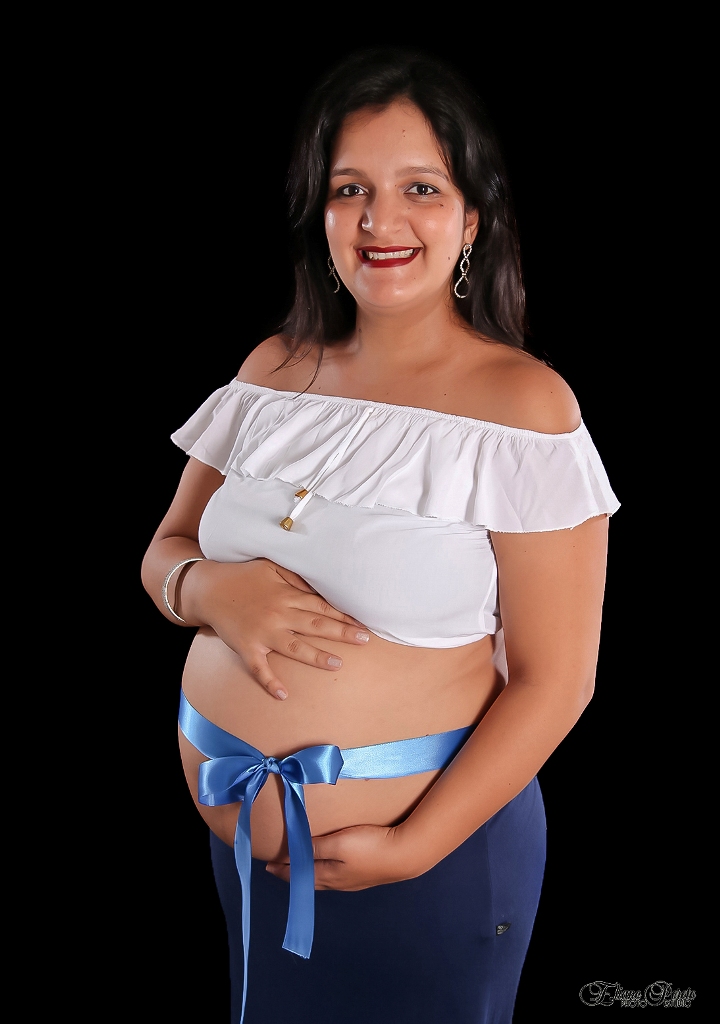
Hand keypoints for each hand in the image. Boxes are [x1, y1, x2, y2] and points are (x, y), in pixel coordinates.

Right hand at [182, 558, 370, 699]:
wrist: (208, 589)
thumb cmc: (242, 577)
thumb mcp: (271, 567)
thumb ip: (296, 578)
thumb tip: (319, 588)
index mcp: (286, 595)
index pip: (321, 606)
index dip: (343, 615)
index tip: (362, 623)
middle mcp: (278, 615)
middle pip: (315, 625)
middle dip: (341, 633)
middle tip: (364, 640)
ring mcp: (263, 633)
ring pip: (295, 647)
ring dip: (317, 657)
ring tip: (337, 664)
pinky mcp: (246, 648)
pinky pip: (259, 668)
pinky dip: (270, 682)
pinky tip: (283, 695)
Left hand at [265, 823, 420, 890]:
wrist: (405, 855)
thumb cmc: (369, 847)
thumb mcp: (339, 842)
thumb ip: (315, 846)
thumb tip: (290, 853)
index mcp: (329, 875)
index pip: (299, 874)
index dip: (283, 870)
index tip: (268, 866)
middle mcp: (339, 882)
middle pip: (310, 880)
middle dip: (293, 875)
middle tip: (279, 869)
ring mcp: (353, 881)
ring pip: (324, 880)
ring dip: (309, 875)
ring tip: (302, 869)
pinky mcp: (366, 876)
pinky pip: (336, 878)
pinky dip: (324, 874)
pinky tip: (331, 869)